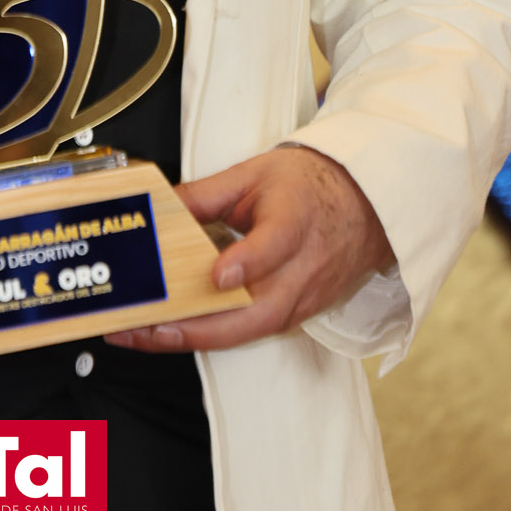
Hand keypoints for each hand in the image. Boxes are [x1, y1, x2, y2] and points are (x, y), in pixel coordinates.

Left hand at [106, 145, 393, 354]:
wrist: (362, 205)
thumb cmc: (309, 187)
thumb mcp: (254, 174)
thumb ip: (206, 193)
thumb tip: (162, 205)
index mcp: (294, 222)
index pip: (273, 247)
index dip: (245, 263)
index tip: (217, 275)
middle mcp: (302, 269)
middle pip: (257, 312)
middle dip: (198, 327)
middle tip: (150, 327)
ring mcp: (302, 298)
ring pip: (252, 331)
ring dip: (199, 337)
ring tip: (149, 334)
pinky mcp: (297, 314)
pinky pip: (254, 331)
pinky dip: (215, 336)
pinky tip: (179, 331)